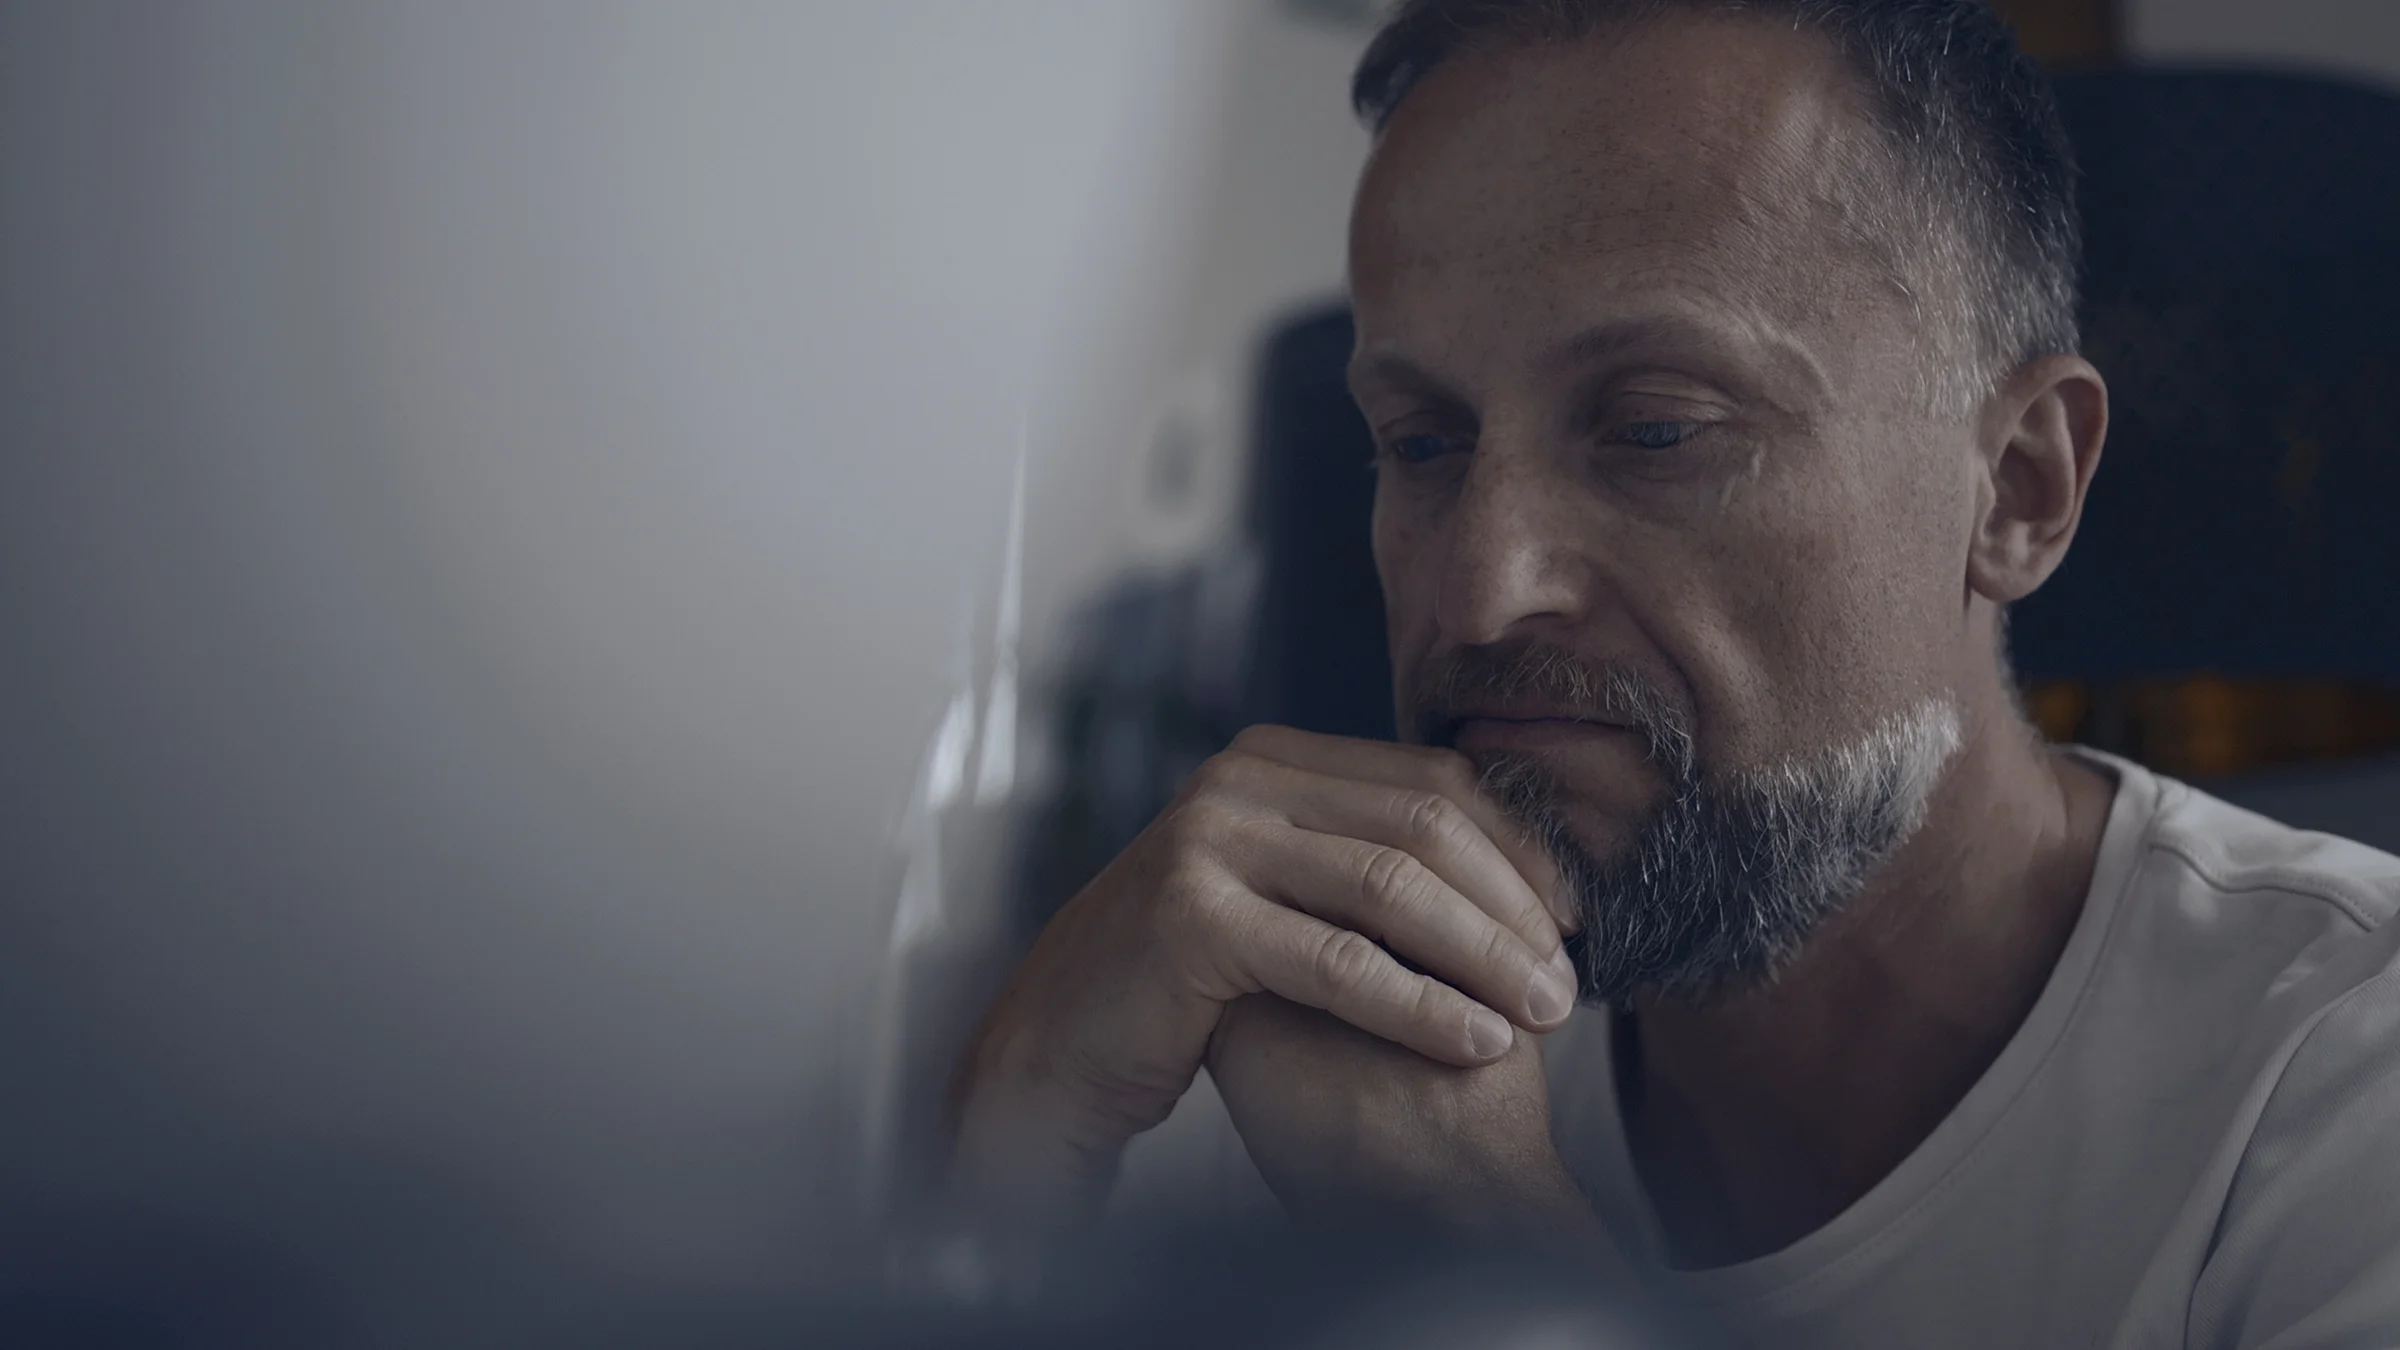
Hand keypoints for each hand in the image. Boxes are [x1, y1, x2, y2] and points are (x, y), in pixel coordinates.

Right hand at [948, 725, 1576, 1226]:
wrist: (1061, 1046)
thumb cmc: (1186, 984)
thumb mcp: (1276, 895)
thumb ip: (1356, 863)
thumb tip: (1509, 868)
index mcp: (1271, 760)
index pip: (1433, 782)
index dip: (1521, 849)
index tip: (1579, 918)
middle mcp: (1238, 781)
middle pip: (1426, 825)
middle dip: (1516, 906)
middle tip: (1572, 981)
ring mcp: (1209, 841)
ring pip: (1393, 888)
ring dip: (1486, 954)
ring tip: (1543, 1014)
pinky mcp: (1193, 918)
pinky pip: (1340, 962)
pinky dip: (1422, 1006)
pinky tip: (1475, 1043)